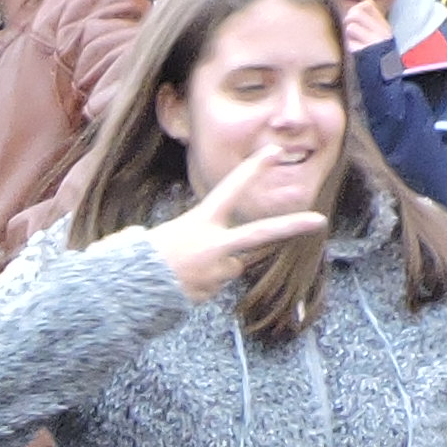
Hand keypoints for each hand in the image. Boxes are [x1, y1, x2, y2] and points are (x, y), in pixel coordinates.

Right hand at [148, 141, 331, 298]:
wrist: (127, 293)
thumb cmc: (137, 258)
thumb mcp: (164, 233)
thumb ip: (196, 236)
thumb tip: (220, 255)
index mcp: (199, 222)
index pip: (231, 189)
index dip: (254, 169)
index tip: (274, 153)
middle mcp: (214, 246)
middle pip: (261, 234)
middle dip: (292, 226)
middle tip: (319, 220)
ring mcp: (217, 272)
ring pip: (231, 264)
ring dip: (216, 265)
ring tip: (183, 268)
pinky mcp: (213, 292)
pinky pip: (217, 282)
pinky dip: (205, 282)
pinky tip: (181, 282)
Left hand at [339, 0, 390, 54]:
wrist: (386, 78)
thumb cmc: (380, 56)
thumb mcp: (382, 37)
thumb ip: (371, 23)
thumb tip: (357, 7)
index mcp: (384, 26)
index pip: (368, 4)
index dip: (357, 9)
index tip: (355, 18)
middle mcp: (381, 32)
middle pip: (355, 14)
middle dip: (348, 20)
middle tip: (350, 30)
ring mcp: (373, 42)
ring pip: (350, 28)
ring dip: (349, 37)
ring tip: (356, 43)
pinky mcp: (366, 52)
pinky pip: (350, 44)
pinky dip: (352, 49)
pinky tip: (359, 53)